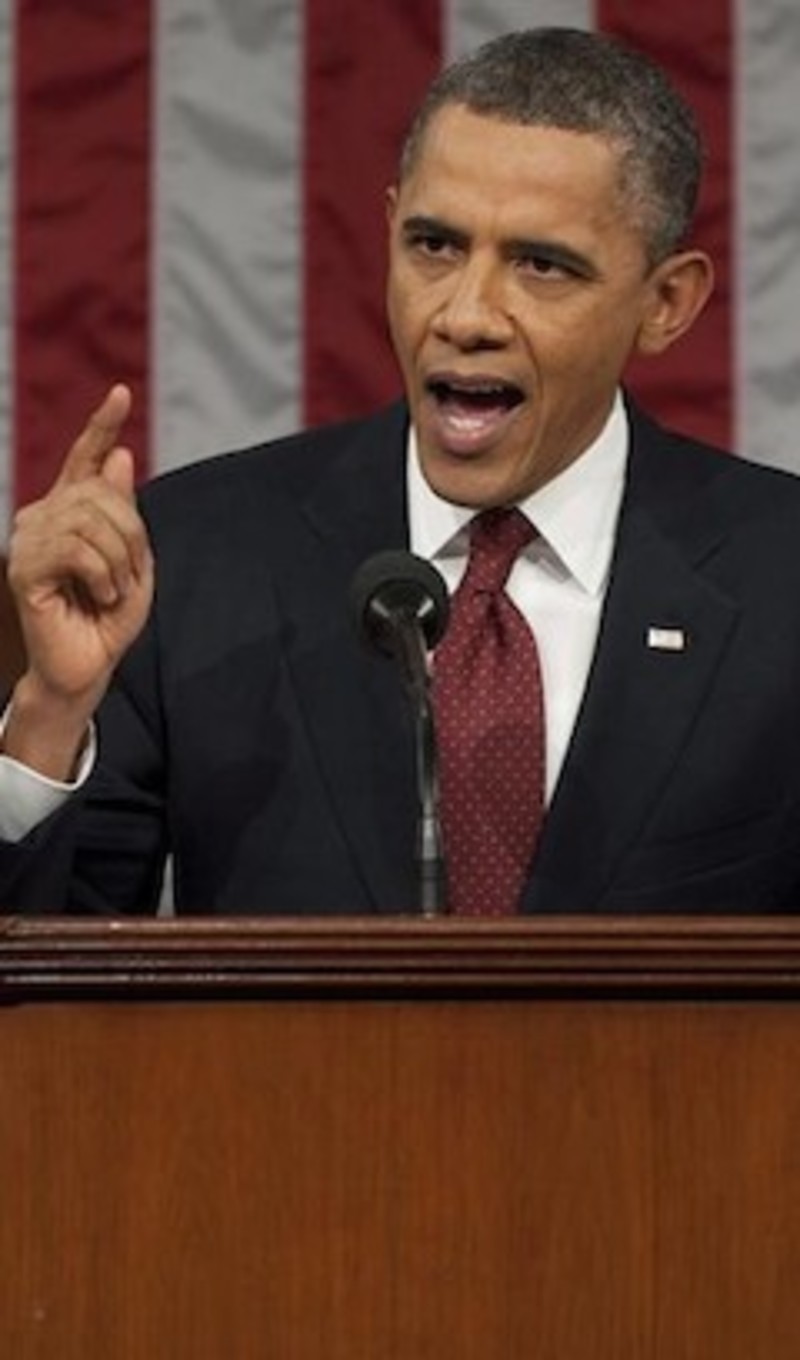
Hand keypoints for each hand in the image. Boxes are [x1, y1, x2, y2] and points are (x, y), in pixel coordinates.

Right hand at [4, 384, 154, 776]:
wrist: (88, 665)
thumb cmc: (109, 618)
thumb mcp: (133, 561)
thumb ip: (125, 513)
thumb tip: (120, 457)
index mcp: (71, 511)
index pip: (85, 459)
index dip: (102, 425)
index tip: (121, 392)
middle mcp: (43, 516)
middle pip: (101, 493)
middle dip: (131, 535)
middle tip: (128, 577)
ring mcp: (29, 539)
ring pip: (91, 521)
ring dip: (118, 561)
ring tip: (111, 591)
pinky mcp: (24, 566)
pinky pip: (76, 548)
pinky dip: (101, 574)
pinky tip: (98, 595)